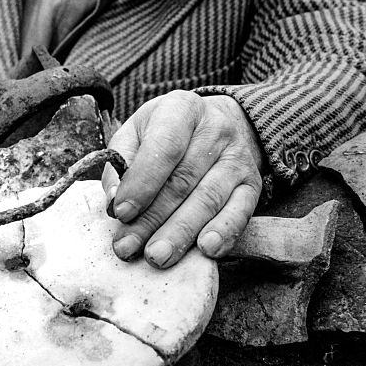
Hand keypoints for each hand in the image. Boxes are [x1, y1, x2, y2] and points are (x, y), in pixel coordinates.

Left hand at [106, 91, 264, 268]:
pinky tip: (207, 250)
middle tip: (130, 246)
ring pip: (208, 199)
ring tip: (157, 256)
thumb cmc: (166, 132)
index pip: (164, 147)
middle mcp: (214, 129)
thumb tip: (113, 198)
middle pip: (183, 181)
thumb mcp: (137, 131)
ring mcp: (237, 156)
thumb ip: (120, 161)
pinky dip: (224, 232)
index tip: (121, 212)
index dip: (142, 183)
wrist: (216, 123)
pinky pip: (240, 211)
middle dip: (153, 219)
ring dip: (181, 233)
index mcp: (180, 109)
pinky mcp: (252, 182)